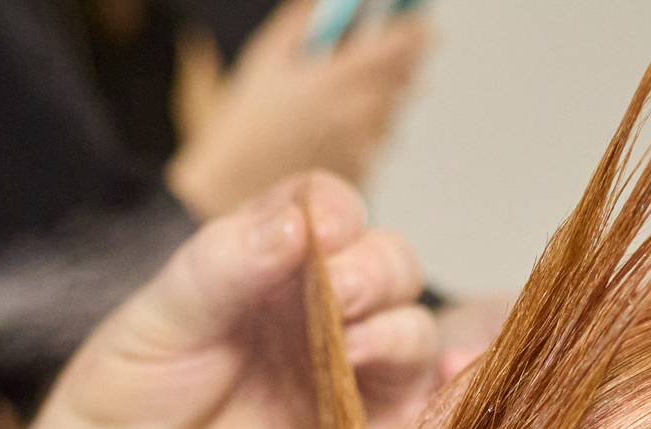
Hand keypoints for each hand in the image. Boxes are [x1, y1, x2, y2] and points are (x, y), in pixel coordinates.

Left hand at [0, 172, 437, 428]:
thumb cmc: (125, 401)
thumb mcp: (161, 316)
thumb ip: (226, 264)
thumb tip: (299, 222)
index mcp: (269, 267)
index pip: (329, 210)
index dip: (335, 214)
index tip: (320, 234)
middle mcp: (320, 315)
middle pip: (389, 265)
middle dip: (375, 271)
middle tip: (340, 295)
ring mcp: (349, 381)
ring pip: (415, 332)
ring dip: (399, 329)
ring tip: (354, 349)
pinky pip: (431, 413)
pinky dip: (456, 390)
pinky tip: (450, 374)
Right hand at [168, 1, 430, 217]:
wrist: (234, 187)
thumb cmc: (247, 123)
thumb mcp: (267, 58)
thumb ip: (304, 20)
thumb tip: (331, 1)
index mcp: (338, 80)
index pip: (403, 45)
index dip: (414, 29)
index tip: (416, 21)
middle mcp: (359, 115)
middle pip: (406, 78)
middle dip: (395, 63)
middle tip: (375, 58)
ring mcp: (364, 148)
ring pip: (392, 111)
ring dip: (378, 100)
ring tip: (335, 104)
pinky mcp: (363, 173)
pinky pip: (376, 142)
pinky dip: (363, 132)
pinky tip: (327, 135)